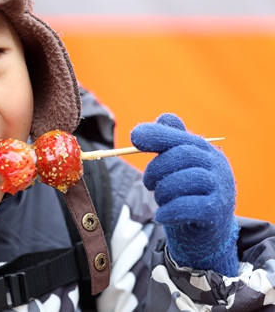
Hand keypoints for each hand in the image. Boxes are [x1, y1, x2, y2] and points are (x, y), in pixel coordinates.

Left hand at [131, 113, 238, 275]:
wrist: (205, 235)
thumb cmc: (186, 195)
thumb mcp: (176, 167)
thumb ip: (167, 143)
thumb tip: (157, 120)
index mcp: (206, 151)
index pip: (181, 137)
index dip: (157, 135)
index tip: (134, 137)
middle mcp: (218, 166)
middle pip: (181, 155)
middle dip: (156, 169)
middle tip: (148, 183)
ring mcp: (221, 189)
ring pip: (183, 180)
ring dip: (162, 191)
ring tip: (161, 199)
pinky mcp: (216, 212)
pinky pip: (187, 206)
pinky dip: (168, 210)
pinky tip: (162, 215)